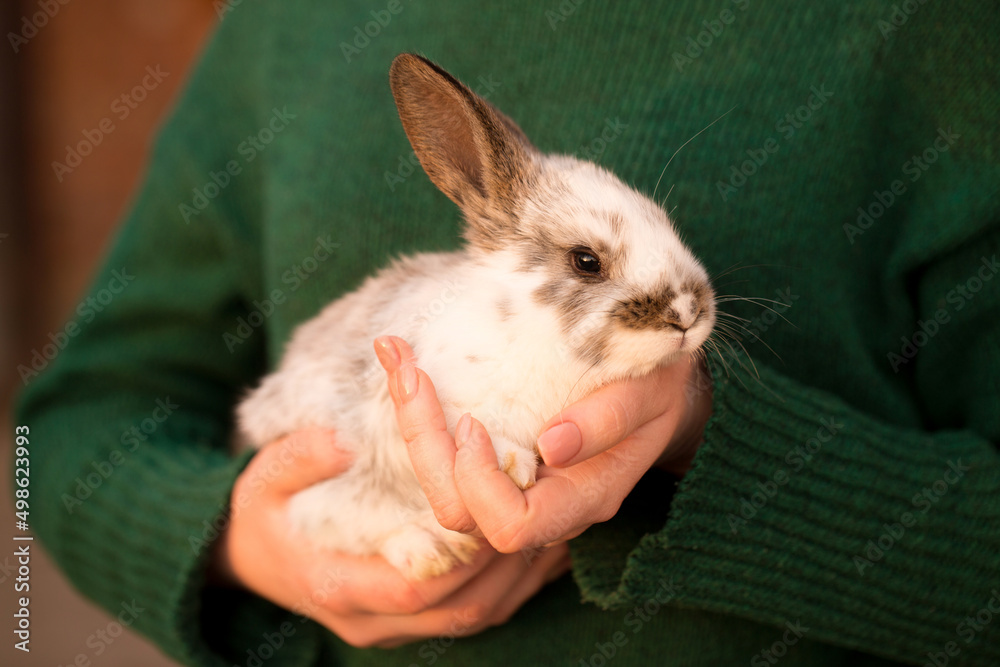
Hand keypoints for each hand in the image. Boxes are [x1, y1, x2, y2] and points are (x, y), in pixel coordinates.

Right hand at [210, 428, 570, 647]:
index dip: (461, 553)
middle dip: (507, 560)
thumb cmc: (262, 512)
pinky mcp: (411, 622)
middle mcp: (372, 619)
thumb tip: (343, 441)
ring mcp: (393, 627)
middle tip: (545, 506)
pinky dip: (513, 582)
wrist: (248, 557)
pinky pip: (475, 612)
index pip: (412, 587)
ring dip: (521, 574)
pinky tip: (542, 545)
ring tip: (557, 523)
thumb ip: (299, 458)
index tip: (497, 504)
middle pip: (459, 608)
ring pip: (475, 615)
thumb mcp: (263, 477)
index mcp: (337, 586)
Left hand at [374, 336, 712, 553]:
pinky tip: (405, 364)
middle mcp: (544, 504)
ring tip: (396, 356)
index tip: (472, 421)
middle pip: (459, 513)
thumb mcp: (650, 390)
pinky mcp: (501, 462)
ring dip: (411, 427)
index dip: (479, 484)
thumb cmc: (658, 382)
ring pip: (444, 492)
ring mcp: (520, 486)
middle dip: (422, 445)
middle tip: (409, 370)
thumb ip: (612, 419)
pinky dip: (420, 417)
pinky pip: (448, 462)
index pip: (512, 526)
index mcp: (584, 497)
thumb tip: (555, 446)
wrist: (660, 382)